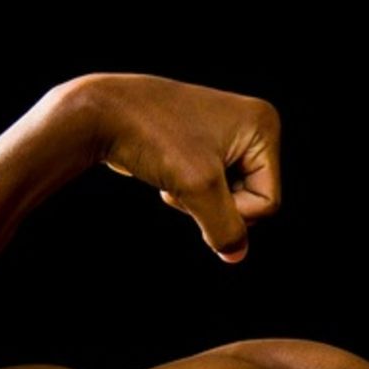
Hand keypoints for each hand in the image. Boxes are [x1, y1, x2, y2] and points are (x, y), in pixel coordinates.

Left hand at [60, 73, 282, 261]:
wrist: (100, 113)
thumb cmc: (152, 137)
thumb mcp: (198, 189)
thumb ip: (225, 228)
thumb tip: (236, 255)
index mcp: (263, 125)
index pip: (268, 201)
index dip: (233, 210)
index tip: (197, 187)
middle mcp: (251, 124)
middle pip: (252, 199)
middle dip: (214, 202)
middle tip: (182, 178)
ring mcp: (227, 132)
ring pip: (229, 196)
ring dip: (199, 198)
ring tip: (172, 171)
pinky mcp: (204, 141)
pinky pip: (211, 185)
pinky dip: (188, 189)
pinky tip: (167, 170)